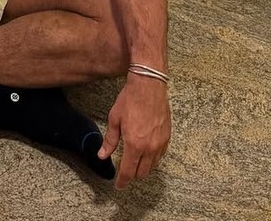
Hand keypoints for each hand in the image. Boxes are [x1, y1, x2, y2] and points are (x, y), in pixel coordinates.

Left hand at [99, 75, 171, 190]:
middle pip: (142, 173)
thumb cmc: (130, 99)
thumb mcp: (115, 119)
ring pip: (152, 166)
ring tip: (135, 161)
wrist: (148, 84)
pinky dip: (153, 158)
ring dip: (143, 167)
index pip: (128, 172)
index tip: (118, 186)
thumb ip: (110, 140)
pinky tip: (146, 151)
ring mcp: (160, 143)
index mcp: (134, 145)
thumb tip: (102, 154)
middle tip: (125, 171)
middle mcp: (149, 147)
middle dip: (132, 175)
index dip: (122, 182)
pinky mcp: (167, 136)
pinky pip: (160, 155)